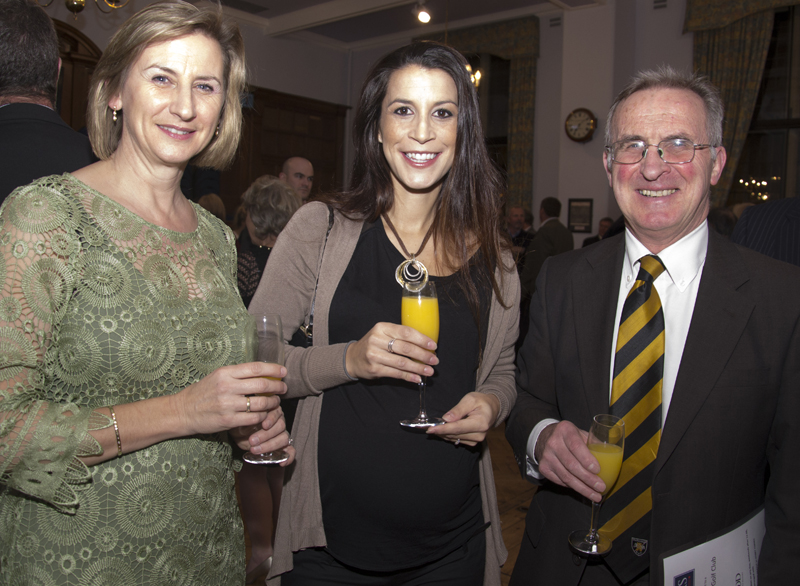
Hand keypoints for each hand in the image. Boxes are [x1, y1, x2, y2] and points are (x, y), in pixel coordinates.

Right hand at [172, 362, 286, 435]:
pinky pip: (253, 418)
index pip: (255, 368)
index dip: (273, 369)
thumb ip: (237, 374)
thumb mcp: (217, 376)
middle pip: (262, 385)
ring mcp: (227, 405)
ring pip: (260, 403)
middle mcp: (227, 387)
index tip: (283, 371)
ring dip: (272, 403)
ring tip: (275, 402)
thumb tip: (261, 372)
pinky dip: (263, 416)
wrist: (182, 411)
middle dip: (277, 387)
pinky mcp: (228, 420)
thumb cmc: (202, 392)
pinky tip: (264, 415)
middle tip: (283, 388)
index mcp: (225, 373)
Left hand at [232, 406, 296, 465]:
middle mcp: (279, 421)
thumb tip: (248, 425)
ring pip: (284, 438)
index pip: (277, 413)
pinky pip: (290, 451)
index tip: (263, 425)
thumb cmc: (240, 426)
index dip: (272, 419)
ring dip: (270, 445)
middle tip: (252, 441)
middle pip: (281, 426)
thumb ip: (246, 421)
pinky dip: (289, 457)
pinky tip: (282, 463)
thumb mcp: (240, 421)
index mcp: (271, 411)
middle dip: (266, 435)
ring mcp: (282, 434)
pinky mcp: (283, 446)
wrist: (239, 435)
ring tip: (254, 450)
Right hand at [344, 322, 437, 382]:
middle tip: (434, 360)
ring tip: (430, 371)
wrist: (353, 358)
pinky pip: (396, 373)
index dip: (421, 339)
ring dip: (418, 368)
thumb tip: (425, 344)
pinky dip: (409, 376)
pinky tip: (418, 378)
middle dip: (423, 355)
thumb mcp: (383, 334)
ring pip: (402, 362)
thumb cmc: (375, 344)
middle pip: (405, 348)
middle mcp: (377, 340)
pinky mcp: (374, 369)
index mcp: (382, 327)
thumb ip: (400, 336)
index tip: (433, 346)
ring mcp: (374, 355)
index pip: (405, 332)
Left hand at [426, 392, 500, 446]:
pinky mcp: (472, 442)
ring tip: (434, 426)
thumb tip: (446, 419)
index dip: (443, 429)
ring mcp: (476, 440)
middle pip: (454, 434)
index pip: (457, 428)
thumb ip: (458, 409)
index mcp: (480, 423)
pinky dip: (448, 435)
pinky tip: (443, 429)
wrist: (492, 408)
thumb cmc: (481, 401)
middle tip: (426, 426)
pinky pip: (456, 440)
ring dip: (443, 433)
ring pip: (454, 438)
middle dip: (440, 430)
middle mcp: (479, 434)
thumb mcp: (470, 399)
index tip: (430, 429)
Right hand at [535, 421, 605, 501]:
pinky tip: (582, 489)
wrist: (545, 438)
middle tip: (601, 487)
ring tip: (595, 495)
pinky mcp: (543, 467)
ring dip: (582, 488)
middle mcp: (553, 442)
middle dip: (588, 479)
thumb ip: (594, 443)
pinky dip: (573, 487)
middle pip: (572, 465)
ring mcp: (546, 456)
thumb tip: (612, 458)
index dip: (587, 460)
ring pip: (566, 476)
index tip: (598, 470)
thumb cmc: (570, 437)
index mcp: (565, 430)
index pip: (576, 446)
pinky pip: (560, 481)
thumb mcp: (581, 433)